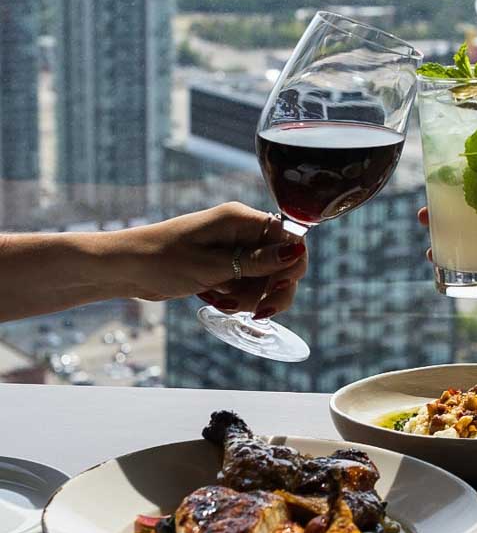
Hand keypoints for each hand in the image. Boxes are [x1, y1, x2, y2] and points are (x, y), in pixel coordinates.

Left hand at [114, 203, 308, 317]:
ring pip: (266, 278)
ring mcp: (234, 250)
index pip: (289, 236)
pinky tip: (214, 300)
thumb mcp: (210, 266)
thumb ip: (256, 263)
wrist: (124, 269)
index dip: (292, 263)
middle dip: (273, 289)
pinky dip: (237, 298)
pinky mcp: (225, 266)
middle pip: (283, 261)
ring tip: (222, 303)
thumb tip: (296, 252)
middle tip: (257, 312)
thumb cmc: (161, 260)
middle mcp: (243, 232)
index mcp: (241, 219)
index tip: (277, 288)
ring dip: (252, 297)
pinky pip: (247, 284)